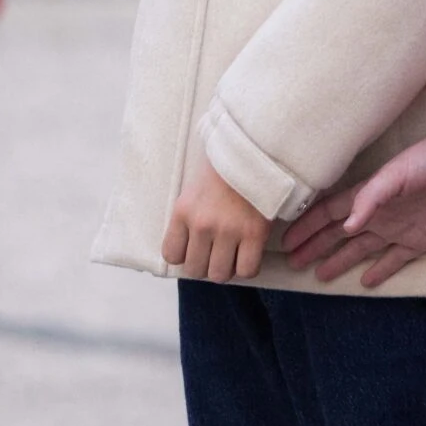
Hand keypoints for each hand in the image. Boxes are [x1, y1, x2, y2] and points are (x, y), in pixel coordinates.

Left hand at [162, 157, 271, 283]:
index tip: (194, 249)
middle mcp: (202, 224)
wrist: (254, 151)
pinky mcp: (254, 234)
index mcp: (183, 210)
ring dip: (227, 268)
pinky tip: (250, 253)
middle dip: (205, 265)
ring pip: (219, 274)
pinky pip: (247, 270)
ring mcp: (228, 230)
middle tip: (216, 253)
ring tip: (233, 254)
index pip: (171, 254)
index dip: (184, 256)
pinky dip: (248, 267)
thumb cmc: (224, 168)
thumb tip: (188, 246)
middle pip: (195, 269)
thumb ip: (189, 215)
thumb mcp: (194, 187)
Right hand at [281, 132, 425, 287]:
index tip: (285, 242)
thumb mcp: (397, 175)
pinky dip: (379, 272)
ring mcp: (397, 230)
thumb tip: (345, 227)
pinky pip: (393, 261)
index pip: (328, 214)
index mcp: (368, 196)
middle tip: (292, 262)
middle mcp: (378, 215)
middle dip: (315, 246)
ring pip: (360, 250)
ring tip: (319, 276)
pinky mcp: (419, 242)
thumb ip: (370, 198)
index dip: (306, 227)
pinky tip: (365, 282)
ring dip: (339, 261)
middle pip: (338, 234)